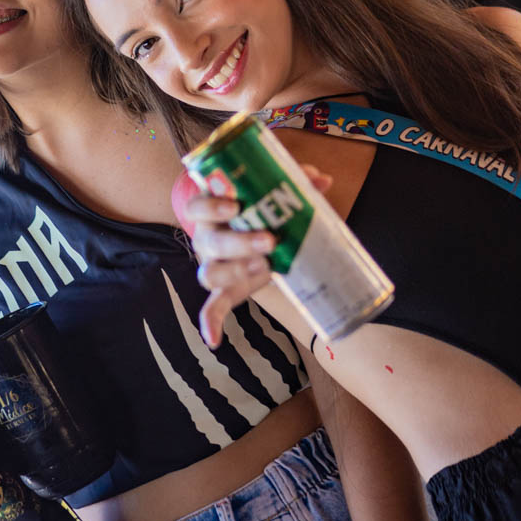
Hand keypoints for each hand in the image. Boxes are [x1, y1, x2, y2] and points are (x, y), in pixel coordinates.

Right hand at [181, 166, 331, 348]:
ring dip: (234, 273)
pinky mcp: (227, 289)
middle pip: (208, 243)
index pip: (197, 206)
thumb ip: (295, 181)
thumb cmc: (263, 207)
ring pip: (209, 273)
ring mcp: (214, 265)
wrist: (261, 232)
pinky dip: (210, 322)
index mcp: (212, 211)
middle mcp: (206, 237)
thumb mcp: (276, 191)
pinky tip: (214, 340)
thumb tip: (322, 180)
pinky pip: (212, 306)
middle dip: (238, 242)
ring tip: (264, 268)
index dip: (212, 206)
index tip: (236, 205)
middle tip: (270, 240)